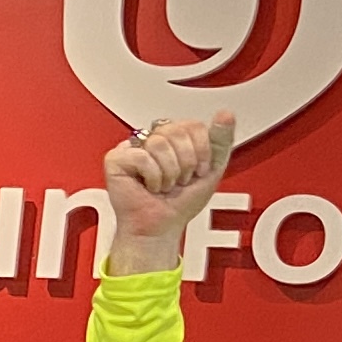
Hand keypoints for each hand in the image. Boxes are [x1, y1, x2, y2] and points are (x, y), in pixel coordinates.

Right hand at [105, 114, 238, 247]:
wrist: (161, 228)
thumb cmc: (181, 203)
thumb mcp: (211, 170)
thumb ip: (220, 141)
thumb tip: (226, 114)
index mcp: (175, 139)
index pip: (193, 125)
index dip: (201, 150)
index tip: (199, 170)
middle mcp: (153, 139)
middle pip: (176, 130)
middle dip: (186, 162)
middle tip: (181, 179)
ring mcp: (133, 147)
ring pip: (158, 142)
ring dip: (169, 173)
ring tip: (165, 184)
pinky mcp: (116, 158)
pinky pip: (141, 156)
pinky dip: (153, 177)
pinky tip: (150, 186)